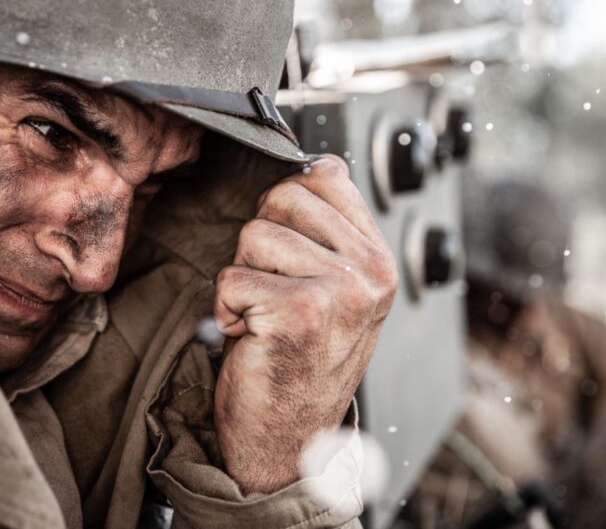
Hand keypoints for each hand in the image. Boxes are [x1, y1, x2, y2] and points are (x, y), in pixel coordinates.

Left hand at [212, 155, 396, 493]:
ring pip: (252, 235)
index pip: (324, 173)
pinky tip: (252, 335)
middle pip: (282, 197)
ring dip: (242, 279)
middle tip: (274, 292)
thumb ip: (327, 229)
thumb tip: (307, 164)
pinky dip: (227, 308)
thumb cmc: (300, 362)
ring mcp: (340, 291)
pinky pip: (231, 276)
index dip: (286, 207)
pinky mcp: (300, 312)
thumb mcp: (332, 288)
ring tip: (264, 317)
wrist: (288, 441)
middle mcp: (369, 272)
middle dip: (259, 243)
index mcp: (378, 258)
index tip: (289, 252)